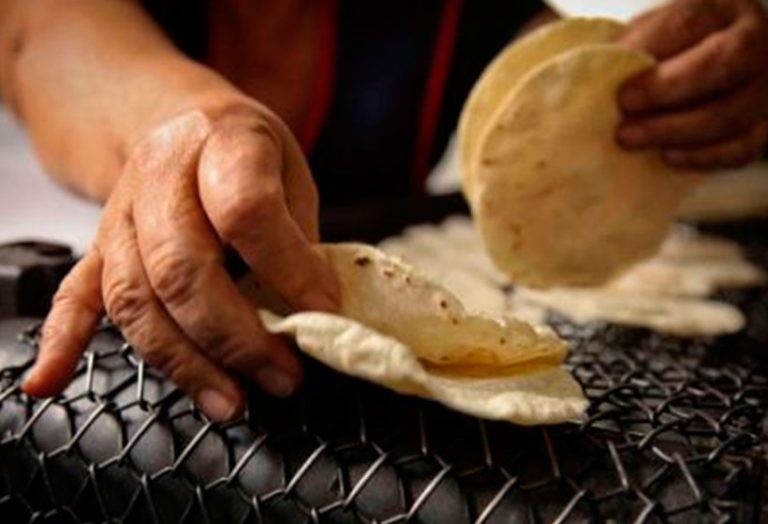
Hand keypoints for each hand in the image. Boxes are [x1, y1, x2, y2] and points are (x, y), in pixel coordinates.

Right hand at [22, 102, 339, 420]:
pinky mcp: (98, 248)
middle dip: (236, 338)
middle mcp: (161, 175)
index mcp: (223, 141)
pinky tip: (50, 382)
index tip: (321, 312)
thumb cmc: (247, 154)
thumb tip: (315, 315)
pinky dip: (63, 343)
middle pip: (182, 267)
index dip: (287, 269)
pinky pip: (74, 296)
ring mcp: (120, 214)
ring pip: (135, 297)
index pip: (245, 210)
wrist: (176, 122)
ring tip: (231, 401)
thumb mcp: (293, 175)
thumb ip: (301, 239)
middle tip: (282, 377)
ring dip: (184, 361)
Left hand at [617, 0, 767, 168]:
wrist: (689, 76)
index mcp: (719, 9)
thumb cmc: (660, 55)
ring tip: (632, 140)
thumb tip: (592, 81)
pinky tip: (668, 157)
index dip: (652, 55)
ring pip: (733, 112)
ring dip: (676, 131)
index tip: (621, 91)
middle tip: (625, 116)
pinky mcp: (762, 124)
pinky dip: (703, 156)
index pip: (690, 24)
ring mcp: (763, 85)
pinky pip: (743, 146)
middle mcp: (753, 40)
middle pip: (725, 62)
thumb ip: (627, 53)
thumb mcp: (645, 39)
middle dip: (669, 93)